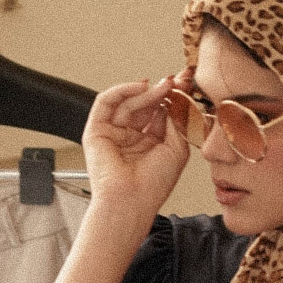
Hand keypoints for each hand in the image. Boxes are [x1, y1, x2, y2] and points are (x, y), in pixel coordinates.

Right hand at [81, 72, 192, 210]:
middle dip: (162, 91)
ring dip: (147, 92)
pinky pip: (107, 102)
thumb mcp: (177, 148)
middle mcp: (132, 137)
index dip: (173, 98)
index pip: (161, 113)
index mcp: (151, 144)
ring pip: (129, 102)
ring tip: (163, 86)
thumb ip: (178, 120)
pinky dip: (123, 90)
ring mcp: (114, 133)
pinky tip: (141, 87)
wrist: (130, 201)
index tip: (185, 84)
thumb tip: (179, 95)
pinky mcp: (97, 130)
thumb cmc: (153, 185)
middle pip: (146, 105)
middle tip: (175, 81)